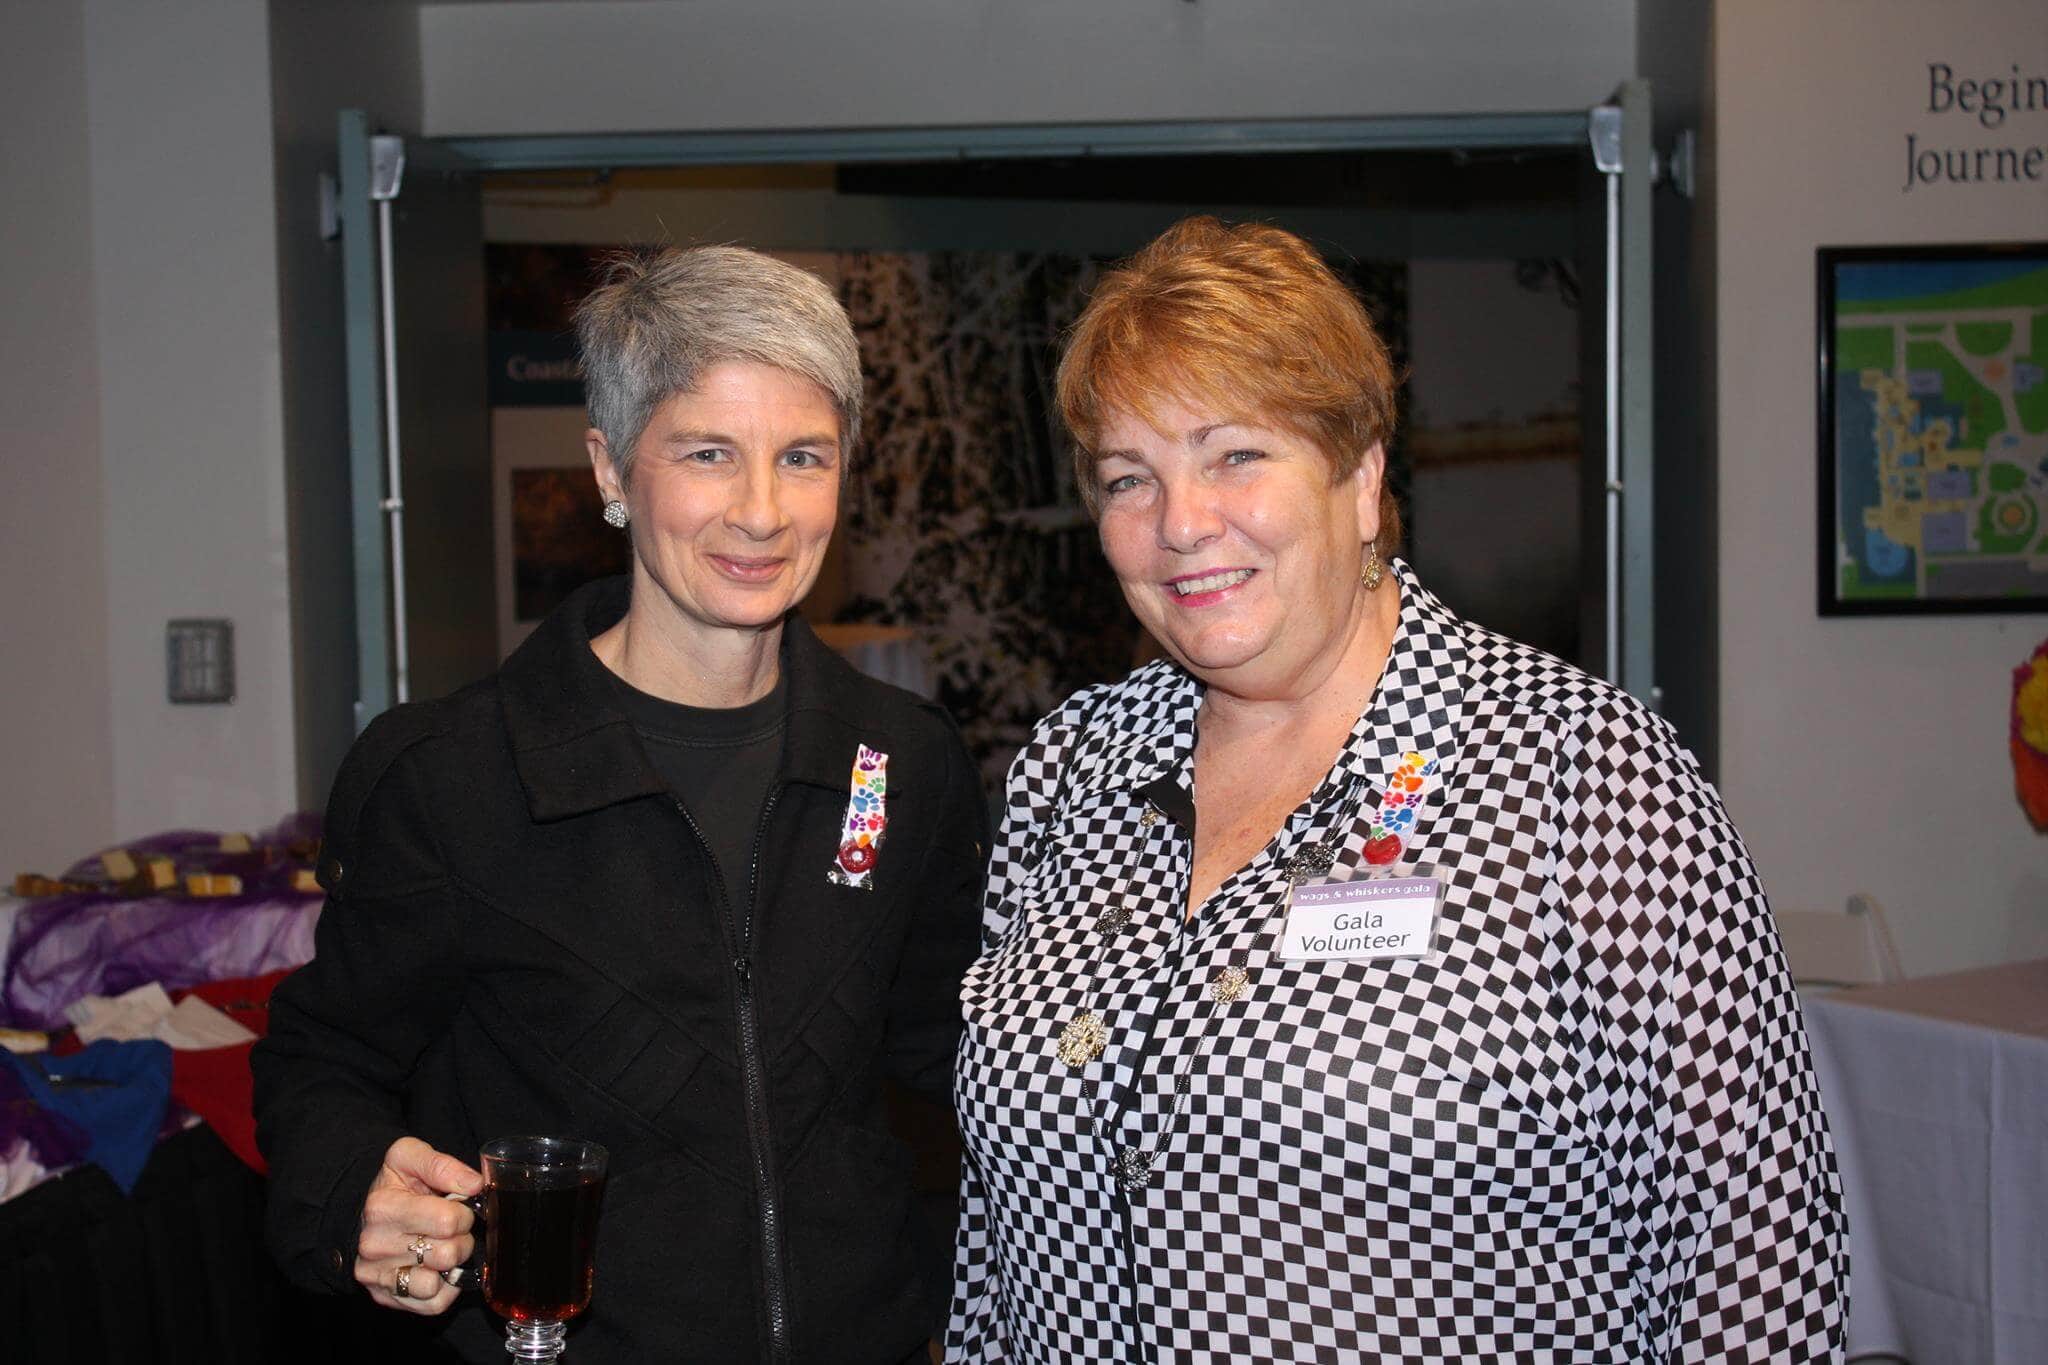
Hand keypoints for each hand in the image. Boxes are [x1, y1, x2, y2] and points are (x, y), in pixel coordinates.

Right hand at [355, 1136, 483, 1315]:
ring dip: (451, 1266)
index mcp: (383, 1208)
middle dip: (461, 1239)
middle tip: (452, 1230)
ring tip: (442, 1247)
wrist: (361, 1211)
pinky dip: (445, 1289)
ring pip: (437, 1283)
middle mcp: (375, 1245)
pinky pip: (433, 1304)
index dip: (463, 1214)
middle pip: (448, 1253)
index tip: (456, 1208)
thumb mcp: (409, 1157)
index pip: (448, 1221)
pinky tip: (438, 1268)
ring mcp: (377, 1275)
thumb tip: (475, 1184)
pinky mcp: (386, 1297)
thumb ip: (442, 1165)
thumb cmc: (392, 1184)